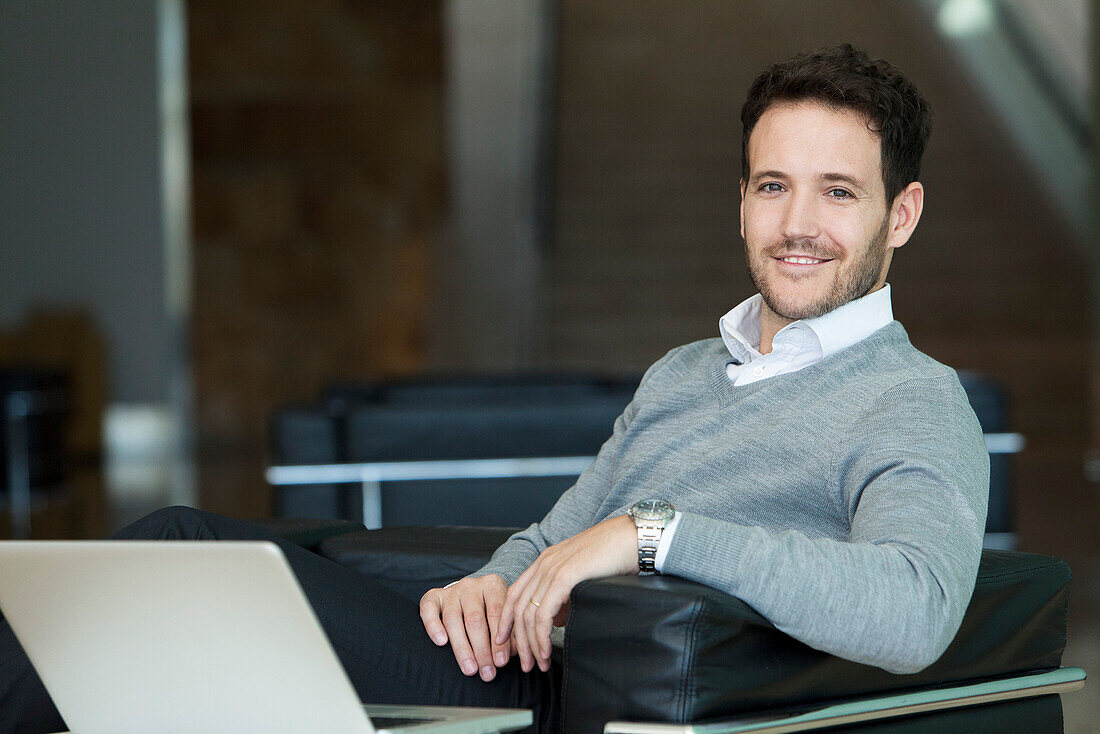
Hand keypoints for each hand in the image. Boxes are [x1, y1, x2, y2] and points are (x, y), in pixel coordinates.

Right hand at [419, 574, 510, 681]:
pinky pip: (428, 610)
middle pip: (475, 619)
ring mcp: (451, 591)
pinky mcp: (433, 596)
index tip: (501, 663)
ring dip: (462, 648)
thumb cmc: (493, 611)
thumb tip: (516, 652)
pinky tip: (441, 642)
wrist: (472, 594)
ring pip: (453, 619)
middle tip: (487, 673)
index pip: (497, 613)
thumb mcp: (505, 616)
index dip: (499, 639)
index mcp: (492, 585)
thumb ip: (511, 632)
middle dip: (482, 649)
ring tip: (470, 669)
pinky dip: (433, 626)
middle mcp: (471, 585)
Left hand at [497, 514, 637, 672]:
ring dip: (531, 645)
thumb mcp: (581, 576)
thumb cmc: (613, 556)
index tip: (506, 642)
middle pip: (516, 607)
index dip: (506, 620)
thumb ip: (565, 596)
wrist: (630, 538)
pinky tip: (546, 651)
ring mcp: (551, 570)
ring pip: (527, 614)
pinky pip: (543, 614)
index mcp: (545, 561)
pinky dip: (541, 637)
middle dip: (518, 640)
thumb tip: (556, 621)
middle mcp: (543, 564)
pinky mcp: (563, 578)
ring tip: (538, 664)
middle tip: (525, 664)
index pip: (515, 594)